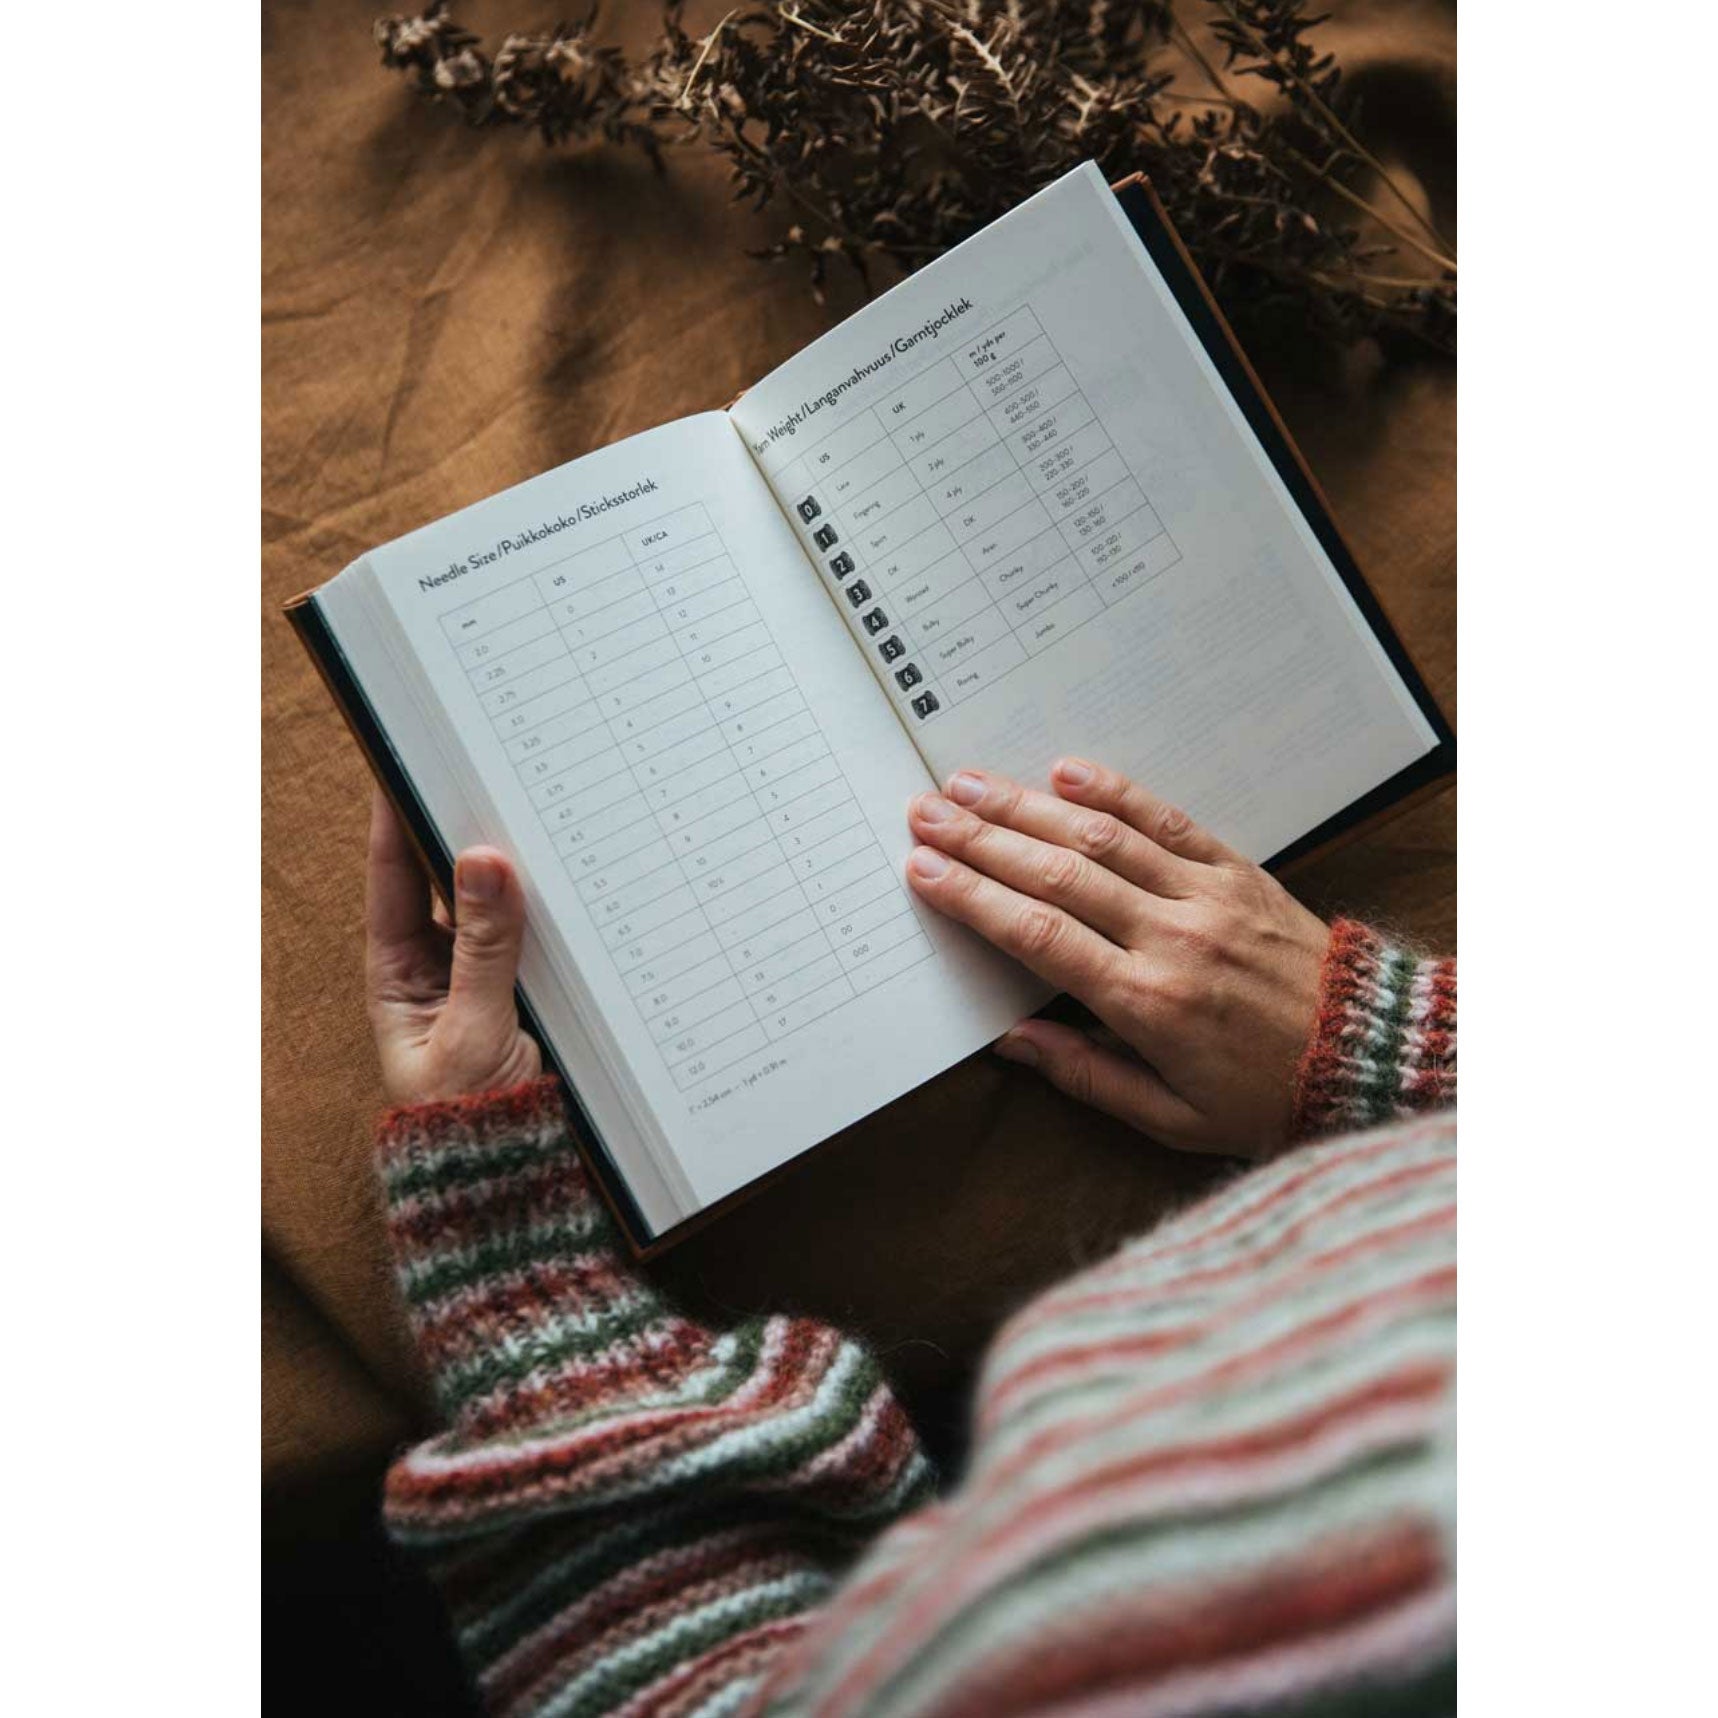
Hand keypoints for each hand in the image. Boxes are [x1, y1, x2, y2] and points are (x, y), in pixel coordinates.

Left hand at [365, 790, 540, 1105]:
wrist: (512, 1183)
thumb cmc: (469, 1121)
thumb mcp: (472, 1030)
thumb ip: (484, 947)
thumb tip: (483, 861)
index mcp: (397, 972)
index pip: (392, 875)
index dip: (395, 816)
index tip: (406, 759)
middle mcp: (437, 963)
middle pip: (446, 878)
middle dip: (463, 828)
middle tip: (486, 769)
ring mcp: (485, 973)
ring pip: (497, 901)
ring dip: (514, 864)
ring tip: (533, 806)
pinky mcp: (531, 988)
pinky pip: (537, 932)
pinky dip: (551, 904)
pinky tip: (570, 871)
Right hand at [905, 760, 1329, 1158]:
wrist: (1372, 1057)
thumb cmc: (1268, 1098)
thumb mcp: (1173, 1119)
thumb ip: (1087, 1076)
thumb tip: (1011, 1041)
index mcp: (1148, 1002)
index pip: (1039, 934)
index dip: (974, 898)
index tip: (924, 870)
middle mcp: (1173, 937)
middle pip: (1057, 874)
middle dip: (981, 840)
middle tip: (925, 813)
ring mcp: (1207, 897)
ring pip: (1103, 838)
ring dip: (1029, 806)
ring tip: (971, 784)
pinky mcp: (1239, 872)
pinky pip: (1169, 821)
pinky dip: (1116, 794)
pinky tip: (1067, 771)